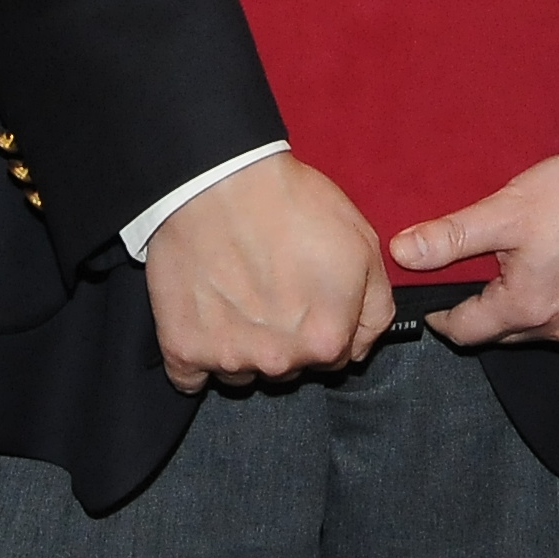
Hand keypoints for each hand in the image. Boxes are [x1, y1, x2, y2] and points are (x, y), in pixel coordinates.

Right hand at [143, 152, 395, 392]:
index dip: (323, 321)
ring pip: (241, 371)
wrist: (217, 179)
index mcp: (326, 340)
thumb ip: (375, 308)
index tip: (305, 292)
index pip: (334, 356)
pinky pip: (190, 377)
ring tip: (235, 291)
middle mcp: (279, 361)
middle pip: (288, 366)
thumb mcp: (363, 244)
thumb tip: (360, 347)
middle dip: (284, 336)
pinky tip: (203, 317)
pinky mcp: (183, 349)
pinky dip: (197, 355)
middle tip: (269, 284)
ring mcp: (228, 358)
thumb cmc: (290, 204)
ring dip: (241, 345)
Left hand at [393, 153, 558, 348]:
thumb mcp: (507, 209)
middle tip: (479, 276)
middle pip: (508, 334)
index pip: (466, 333)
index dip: (443, 317)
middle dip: (487, 311)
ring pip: (550, 326)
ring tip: (528, 265)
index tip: (434, 303)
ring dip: (533, 306)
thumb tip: (401, 252)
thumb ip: (451, 237)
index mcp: (527, 309)